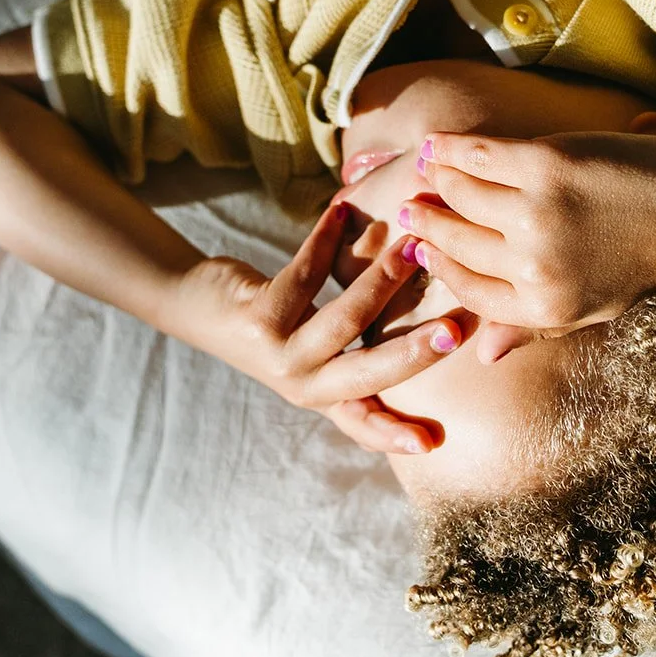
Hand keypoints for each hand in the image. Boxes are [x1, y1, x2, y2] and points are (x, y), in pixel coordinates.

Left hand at [157, 204, 459, 454]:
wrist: (199, 310)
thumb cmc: (277, 327)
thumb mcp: (318, 354)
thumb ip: (362, 357)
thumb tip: (437, 335)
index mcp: (324, 396)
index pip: (365, 424)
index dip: (397, 434)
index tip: (434, 443)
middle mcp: (302, 384)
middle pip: (367, 373)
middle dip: (414, 354)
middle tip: (456, 331)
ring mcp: (278, 354)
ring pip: (342, 320)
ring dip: (381, 282)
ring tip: (413, 248)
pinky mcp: (257, 317)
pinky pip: (303, 275)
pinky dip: (324, 241)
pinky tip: (341, 213)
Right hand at [401, 130, 655, 356]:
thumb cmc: (641, 258)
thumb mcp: (588, 309)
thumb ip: (529, 328)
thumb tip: (481, 354)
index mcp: (542, 308)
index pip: (467, 290)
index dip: (439, 267)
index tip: (420, 248)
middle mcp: (533, 267)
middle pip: (455, 243)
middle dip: (426, 224)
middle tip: (408, 208)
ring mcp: (537, 215)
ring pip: (461, 195)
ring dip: (436, 180)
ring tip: (427, 170)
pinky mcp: (545, 165)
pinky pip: (479, 156)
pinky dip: (451, 148)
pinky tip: (436, 143)